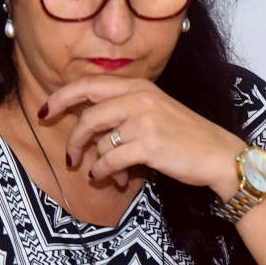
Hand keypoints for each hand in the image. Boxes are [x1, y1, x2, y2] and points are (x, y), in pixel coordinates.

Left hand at [43, 77, 243, 198]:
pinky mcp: (148, 144)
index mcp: (140, 87)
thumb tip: (88, 132)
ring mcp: (144, 121)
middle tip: (71, 156)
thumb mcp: (155, 111)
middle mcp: (140, 98)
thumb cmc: (187, 137)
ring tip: (103, 173)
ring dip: (95, 162)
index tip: (46, 112)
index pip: (89, 85)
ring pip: (98, 141)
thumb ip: (123, 112)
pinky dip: (106, 173)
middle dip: (74, 140)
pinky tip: (116, 180)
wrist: (219, 155)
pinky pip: (110, 160)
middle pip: (87, 116)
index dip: (61, 97)